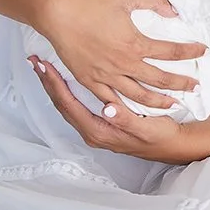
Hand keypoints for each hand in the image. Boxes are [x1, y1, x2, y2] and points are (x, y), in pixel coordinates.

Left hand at [28, 55, 190, 161]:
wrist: (172, 147)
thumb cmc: (159, 137)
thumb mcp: (146, 128)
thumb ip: (126, 119)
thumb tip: (108, 108)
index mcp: (98, 131)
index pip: (68, 105)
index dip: (55, 85)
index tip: (44, 66)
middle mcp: (92, 130)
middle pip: (62, 103)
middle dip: (49, 82)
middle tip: (36, 61)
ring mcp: (95, 127)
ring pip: (67, 103)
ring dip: (56, 85)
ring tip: (45, 67)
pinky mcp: (100, 122)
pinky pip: (77, 103)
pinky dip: (68, 88)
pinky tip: (66, 78)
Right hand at [40, 0, 207, 111]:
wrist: (56, 11)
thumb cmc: (90, 0)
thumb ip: (154, 1)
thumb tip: (173, 11)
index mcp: (135, 43)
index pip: (171, 52)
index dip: (190, 52)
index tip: (203, 52)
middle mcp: (123, 64)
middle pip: (159, 79)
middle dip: (181, 84)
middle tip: (196, 87)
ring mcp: (106, 75)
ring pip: (138, 95)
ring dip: (158, 101)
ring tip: (172, 104)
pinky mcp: (89, 80)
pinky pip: (111, 100)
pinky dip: (126, 107)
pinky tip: (134, 111)